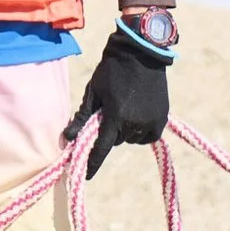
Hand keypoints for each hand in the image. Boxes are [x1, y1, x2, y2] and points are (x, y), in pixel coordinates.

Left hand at [63, 25, 169, 177]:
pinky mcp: (162, 120)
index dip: (92, 163)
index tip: (84, 176)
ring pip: (130, 139)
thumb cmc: (111, 71)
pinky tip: (136, 113)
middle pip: (116, 140)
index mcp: (115, 116)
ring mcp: (151, 123)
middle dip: (110, 131)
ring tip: (124, 105)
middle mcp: (135, 123)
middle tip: (109, 109)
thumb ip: (83, 117)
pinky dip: (139, 131)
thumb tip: (67, 138)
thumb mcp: (93, 91)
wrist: (141, 54)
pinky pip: (146, 137)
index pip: (102, 148)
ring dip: (124, 130)